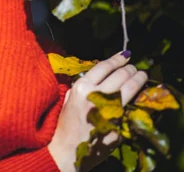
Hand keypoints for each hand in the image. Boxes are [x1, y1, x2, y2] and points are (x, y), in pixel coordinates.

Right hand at [47, 51, 148, 171]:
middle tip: (134, 67)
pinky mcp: (118, 123)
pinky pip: (131, 106)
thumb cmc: (64, 123)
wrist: (67, 149)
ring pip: (130, 88)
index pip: (104, 67)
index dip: (117, 59)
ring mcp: (110, 110)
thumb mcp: (69, 98)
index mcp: (81, 88)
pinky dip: (136, 98)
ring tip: (141, 75)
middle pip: (120, 75)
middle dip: (130, 68)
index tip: (125, 55)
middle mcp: (96, 96)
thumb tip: (98, 74)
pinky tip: (138, 94)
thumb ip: (82, 85)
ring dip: (138, 79)